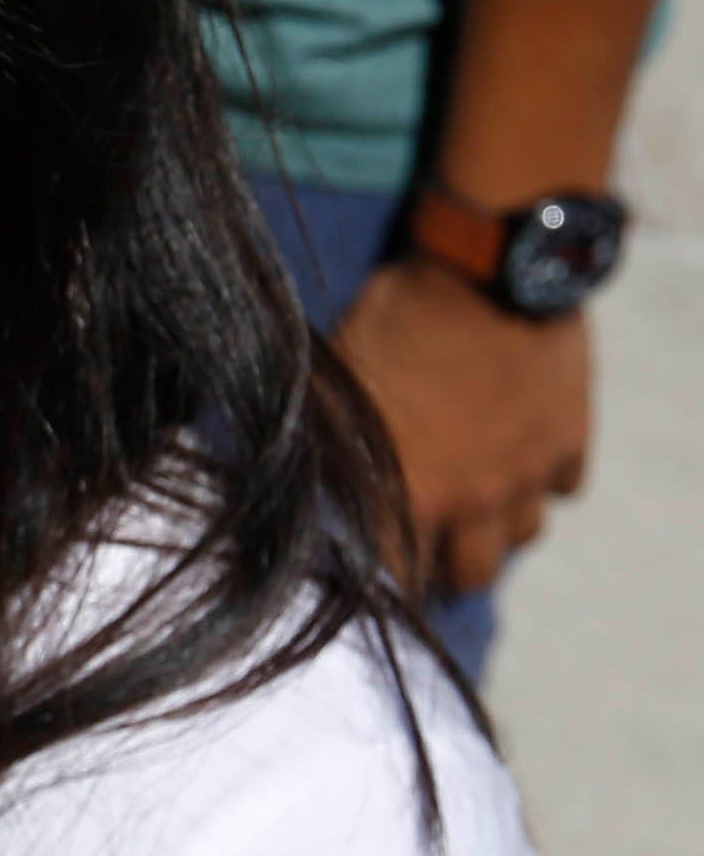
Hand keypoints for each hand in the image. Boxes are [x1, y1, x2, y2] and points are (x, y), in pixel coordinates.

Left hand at [334, 258, 593, 596]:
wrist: (488, 272)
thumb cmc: (394, 320)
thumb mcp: (337, 381)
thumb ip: (326, 441)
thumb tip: (285, 475)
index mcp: (411, 492)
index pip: (396, 577)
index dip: (381, 582)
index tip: (369, 579)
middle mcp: (476, 499)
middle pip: (471, 574)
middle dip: (446, 565)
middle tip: (427, 542)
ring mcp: (530, 472)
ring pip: (523, 534)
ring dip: (496, 524)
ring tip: (473, 501)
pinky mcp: (571, 439)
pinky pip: (564, 484)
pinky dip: (544, 478)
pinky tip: (519, 454)